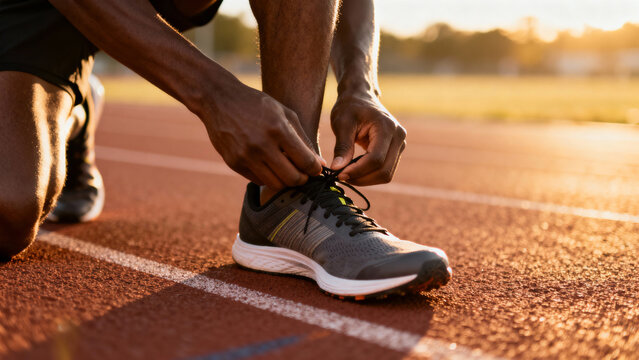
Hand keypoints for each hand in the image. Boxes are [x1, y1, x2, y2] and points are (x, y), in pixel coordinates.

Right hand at [202, 81, 322, 189]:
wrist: (219, 99)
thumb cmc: (257, 104)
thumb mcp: (285, 114)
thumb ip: (303, 139)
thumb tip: (319, 164)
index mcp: (278, 129)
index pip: (306, 161)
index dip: (315, 170)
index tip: (315, 169)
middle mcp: (262, 145)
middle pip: (292, 178)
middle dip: (302, 179)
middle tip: (303, 174)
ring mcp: (246, 156)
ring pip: (275, 184)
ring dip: (285, 181)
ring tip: (287, 170)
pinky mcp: (234, 163)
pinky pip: (258, 180)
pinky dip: (268, 177)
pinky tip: (269, 166)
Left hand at [330, 92, 405, 185]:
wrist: (361, 97)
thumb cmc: (350, 107)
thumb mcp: (342, 123)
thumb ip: (342, 147)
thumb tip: (337, 169)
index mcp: (387, 127)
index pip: (376, 159)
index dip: (357, 171)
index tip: (338, 174)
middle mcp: (399, 137)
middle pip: (384, 170)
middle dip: (361, 178)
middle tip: (340, 177)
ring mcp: (400, 145)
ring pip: (386, 175)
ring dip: (365, 180)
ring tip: (346, 174)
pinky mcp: (396, 151)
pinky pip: (385, 171)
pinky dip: (369, 176)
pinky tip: (354, 171)